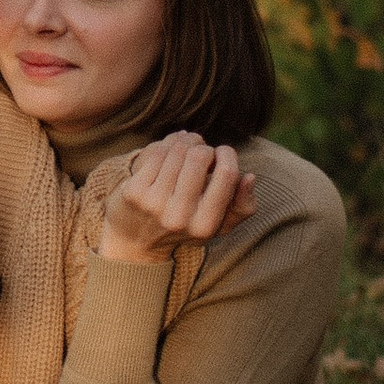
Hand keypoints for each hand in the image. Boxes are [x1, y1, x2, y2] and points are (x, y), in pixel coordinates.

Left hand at [99, 131, 257, 265]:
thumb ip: (243, 205)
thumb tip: (249, 177)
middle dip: (202, 147)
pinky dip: (166, 145)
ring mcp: (154, 204)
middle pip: (200, 157)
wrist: (136, 241)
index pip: (227, 175)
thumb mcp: (219, 224)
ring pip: (177, 150)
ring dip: (184, 142)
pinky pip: (157, 152)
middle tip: (199, 151)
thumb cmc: (186, 225)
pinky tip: (169, 150)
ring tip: (185, 148)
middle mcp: (179, 217)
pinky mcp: (134, 192)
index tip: (222, 153)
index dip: (227, 155)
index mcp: (205, 226)